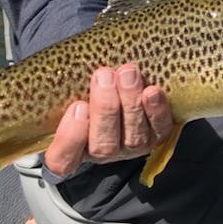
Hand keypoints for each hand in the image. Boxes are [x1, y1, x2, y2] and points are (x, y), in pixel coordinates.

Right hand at [44, 63, 173, 176]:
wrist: (119, 89)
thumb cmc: (86, 91)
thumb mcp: (69, 92)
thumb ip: (67, 88)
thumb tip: (62, 64)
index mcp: (72, 150)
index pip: (63, 160)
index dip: (70, 137)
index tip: (77, 106)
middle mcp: (102, 153)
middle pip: (103, 146)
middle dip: (106, 108)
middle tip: (104, 75)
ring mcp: (131, 148)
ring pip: (132, 137)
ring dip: (130, 104)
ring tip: (128, 74)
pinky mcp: (156, 137)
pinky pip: (160, 130)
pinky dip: (156, 112)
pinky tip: (152, 92)